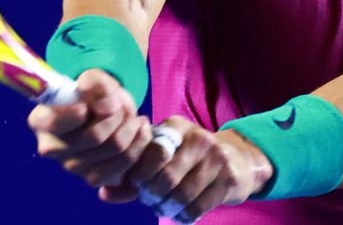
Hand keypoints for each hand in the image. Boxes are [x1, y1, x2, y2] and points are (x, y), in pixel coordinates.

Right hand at [28, 69, 152, 190]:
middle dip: (116, 114)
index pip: (54, 122)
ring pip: (115, 147)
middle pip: (95, 135)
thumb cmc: (90, 94)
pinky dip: (138, 142)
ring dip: (130, 126)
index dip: (76, 113)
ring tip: (132, 114)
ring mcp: (72, 166)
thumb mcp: (92, 79)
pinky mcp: (93, 177)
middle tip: (120, 103)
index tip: (89, 104)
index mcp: (41, 120)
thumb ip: (94, 83)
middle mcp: (51, 148)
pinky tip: (139, 128)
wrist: (101, 112)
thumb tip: (99, 99)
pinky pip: (125, 162)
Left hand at [123, 116, 272, 222]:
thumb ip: (134, 174)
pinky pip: (198, 205)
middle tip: (150, 202)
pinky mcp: (228, 179)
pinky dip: (184, 215)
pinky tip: (181, 214)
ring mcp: (216, 158)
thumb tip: (104, 193)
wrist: (238, 160)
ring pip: (182, 193)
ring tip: (164, 208)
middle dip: (153, 195)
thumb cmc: (190, 160)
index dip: (141, 174)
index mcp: (176, 127)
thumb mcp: (165, 156)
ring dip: (168, 207)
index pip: (152, 151)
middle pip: (166, 176)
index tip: (139, 185)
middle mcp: (198, 138)